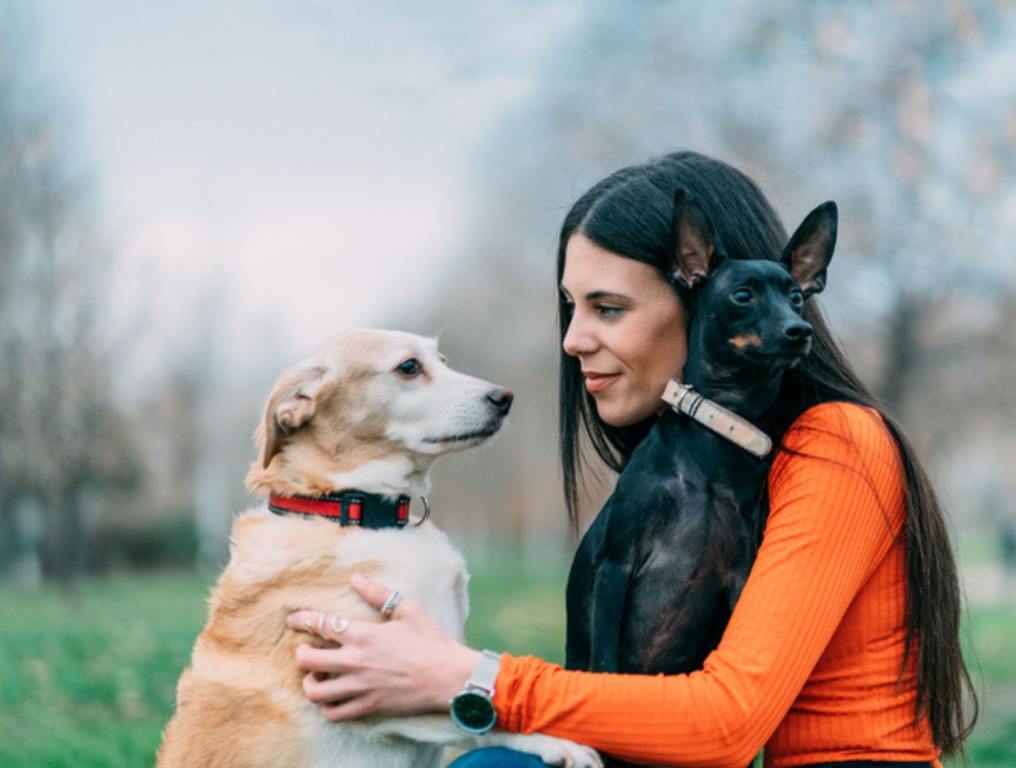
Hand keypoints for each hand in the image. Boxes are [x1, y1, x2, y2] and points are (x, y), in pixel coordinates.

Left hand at [287, 573, 480, 721]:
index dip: (302, 620)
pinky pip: (335, 713)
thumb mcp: (407, 610)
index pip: (321, 625)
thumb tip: (356, 578)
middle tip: (305, 650)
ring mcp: (360, 687)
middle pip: (308, 660)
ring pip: (316, 691)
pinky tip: (331, 698)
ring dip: (309, 683)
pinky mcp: (368, 705)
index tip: (294, 620)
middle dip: (301, 654)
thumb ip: (379, 594)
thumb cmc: (430, 640)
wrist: (447, 676)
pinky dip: (326, 707)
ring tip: (315, 677)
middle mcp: (355, 662)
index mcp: (363, 635)